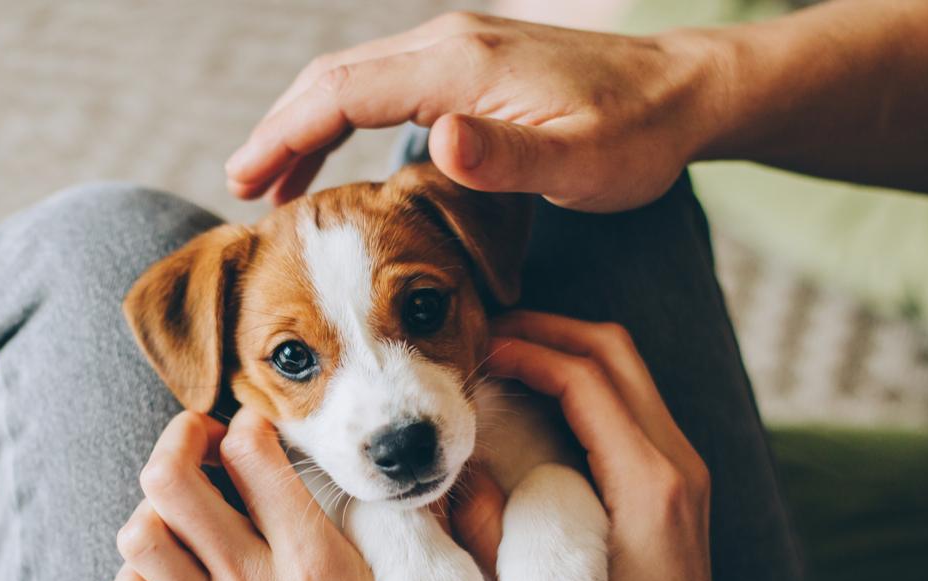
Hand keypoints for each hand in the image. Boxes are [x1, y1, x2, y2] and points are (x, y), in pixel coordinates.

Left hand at [107, 409, 453, 580]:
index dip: (250, 421)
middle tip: (205, 440)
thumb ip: (414, 535)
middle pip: (172, 480)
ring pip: (141, 535)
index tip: (260, 426)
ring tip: (187, 506)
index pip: (253, 455)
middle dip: (180, 437)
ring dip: (157, 507)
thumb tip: (409, 482)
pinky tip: (175, 568)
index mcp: (316, 563)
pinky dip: (141, 571)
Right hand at [225, 12, 720, 210]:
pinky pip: (387, 86)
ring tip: (277, 184)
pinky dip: (348, 120)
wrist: (685, 91)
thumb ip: (504, 156)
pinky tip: (347, 160)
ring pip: (356, 79)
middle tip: (242, 189)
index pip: (343, 92)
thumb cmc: (637, 136)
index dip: (286, 136)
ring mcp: (459, 49)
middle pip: (334, 78)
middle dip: (281, 131)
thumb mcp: (579, 160)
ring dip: (309, 126)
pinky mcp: (472, 66)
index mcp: (460, 65)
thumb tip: (433, 139)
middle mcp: (449, 44)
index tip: (245, 183)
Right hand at [474, 311, 828, 580]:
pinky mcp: (674, 475)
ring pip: (626, 367)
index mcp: (648, 482)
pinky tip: (538, 394)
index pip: (587, 379)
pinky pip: (629, 398)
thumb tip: (455, 471)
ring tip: (507, 352)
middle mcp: (675, 460)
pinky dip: (582, 378)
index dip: (528, 351)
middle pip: (615, 351)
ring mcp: (682, 464)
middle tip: (489, 332)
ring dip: (566, 348)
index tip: (479, 349)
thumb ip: (490, 530)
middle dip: (549, 329)